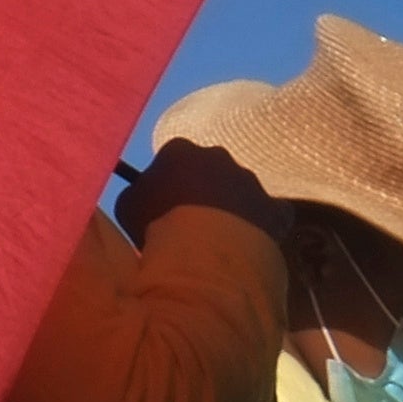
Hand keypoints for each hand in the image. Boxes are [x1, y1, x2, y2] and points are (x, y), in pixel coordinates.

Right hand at [118, 136, 288, 247]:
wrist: (206, 252)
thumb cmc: (158, 225)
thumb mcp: (127, 206)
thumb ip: (136, 193)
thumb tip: (140, 195)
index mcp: (180, 150)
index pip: (172, 158)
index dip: (167, 183)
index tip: (162, 206)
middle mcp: (218, 156)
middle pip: (209, 171)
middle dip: (203, 191)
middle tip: (192, 222)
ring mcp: (250, 181)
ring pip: (240, 192)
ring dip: (231, 209)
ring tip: (219, 241)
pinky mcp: (275, 208)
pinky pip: (271, 214)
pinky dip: (263, 225)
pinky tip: (250, 244)